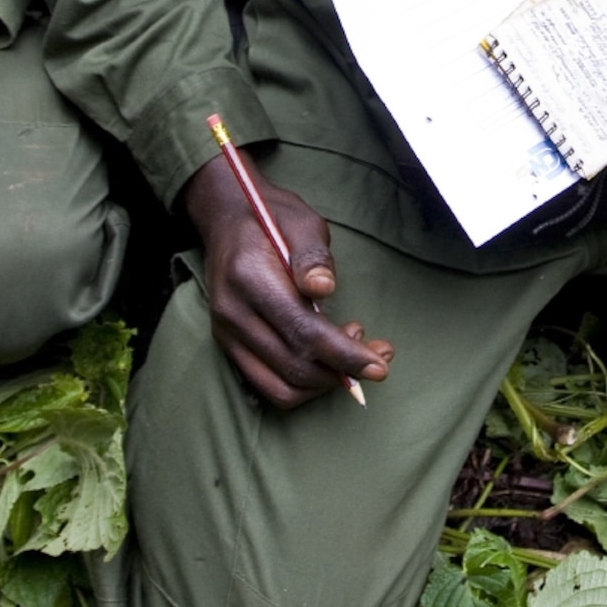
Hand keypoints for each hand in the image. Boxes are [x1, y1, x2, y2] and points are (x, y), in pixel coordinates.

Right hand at [180, 155, 391, 409]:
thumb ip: (314, 256)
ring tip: (351, 353)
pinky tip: (326, 361)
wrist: (227, 220)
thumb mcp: (302, 222)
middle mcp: (233, 313)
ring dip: (324, 382)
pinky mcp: (229, 346)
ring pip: (281, 388)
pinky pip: (268, 386)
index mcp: (249, 277)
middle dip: (342, 371)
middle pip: (294, 366)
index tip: (379, 365)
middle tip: (377, 353)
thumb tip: (324, 289)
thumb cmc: (273, 218)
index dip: (344, 355)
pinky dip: (303, 384)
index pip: (302, 331)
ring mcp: (226, 334)